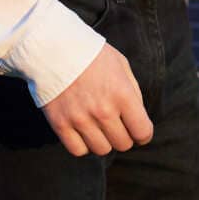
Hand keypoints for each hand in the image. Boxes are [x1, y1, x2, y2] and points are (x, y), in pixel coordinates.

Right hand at [40, 42, 152, 156]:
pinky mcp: (60, 125)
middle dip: (125, 137)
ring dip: (104, 141)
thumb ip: (133, 92)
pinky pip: (78, 150)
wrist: (55, 49)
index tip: (140, 131)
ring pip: (102, 150)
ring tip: (100, 128)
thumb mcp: (122, 65)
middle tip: (118, 126)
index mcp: (122, 94)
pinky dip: (84, 145)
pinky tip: (84, 132)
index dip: (144, 134)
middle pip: (123, 144)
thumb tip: (138, 117)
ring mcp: (81, 119)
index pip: (142, 132)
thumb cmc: (92, 55)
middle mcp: (103, 111)